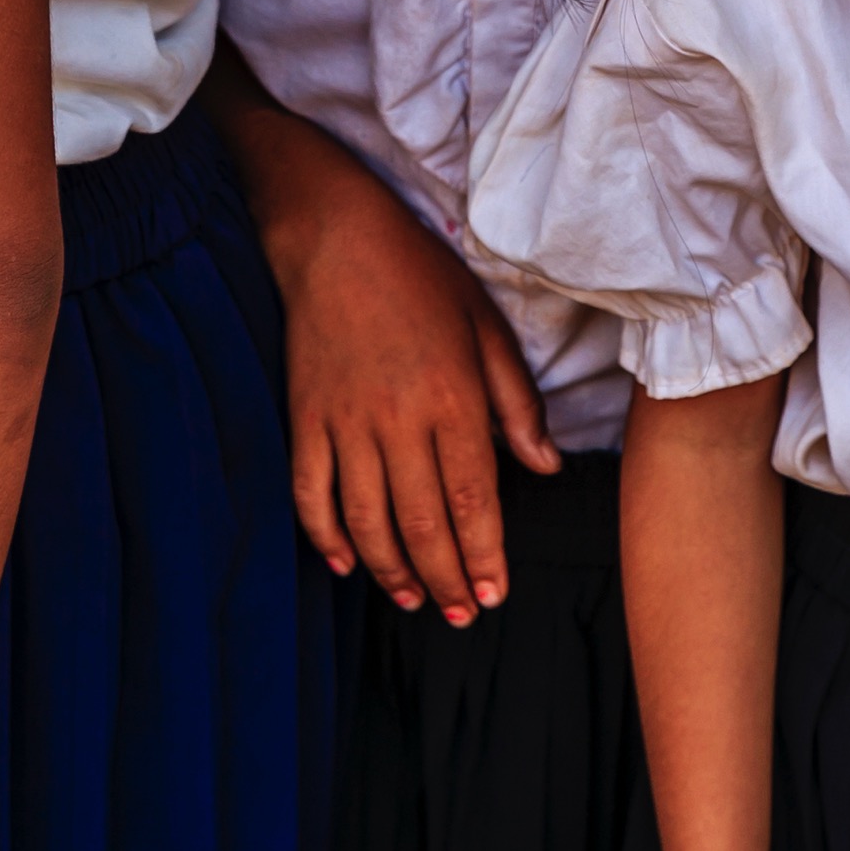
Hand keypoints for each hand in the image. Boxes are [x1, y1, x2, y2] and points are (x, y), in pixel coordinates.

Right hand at [200, 48, 560, 621]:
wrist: (335, 236)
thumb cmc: (420, 274)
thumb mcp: (484, 325)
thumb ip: (516, 401)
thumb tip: (544, 467)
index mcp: (452, 397)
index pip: (473, 499)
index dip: (484, 555)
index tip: (495, 594)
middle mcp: (399, 420)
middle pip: (422, 522)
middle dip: (445, 578)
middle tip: (461, 614)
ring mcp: (345, 423)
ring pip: (367, 520)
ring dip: (392, 569)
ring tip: (413, 599)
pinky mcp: (305, 419)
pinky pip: (312, 494)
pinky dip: (326, 536)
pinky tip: (346, 563)